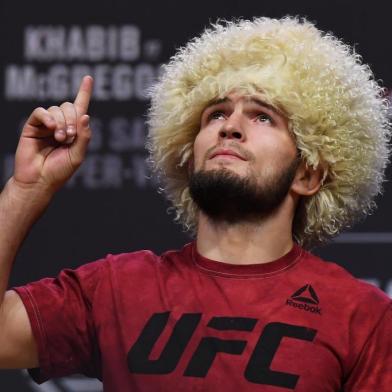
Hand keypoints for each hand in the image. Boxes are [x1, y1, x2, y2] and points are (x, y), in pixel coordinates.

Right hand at [13, 76, 93, 191]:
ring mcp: (46, 125)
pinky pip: (41, 112)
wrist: (39, 180)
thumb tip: (86, 115)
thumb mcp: (77, 155)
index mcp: (73, 131)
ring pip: (57, 109)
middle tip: (70, 137)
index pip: (80, 108)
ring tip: (61, 139)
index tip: (88, 78)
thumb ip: (84, 136)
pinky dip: (48, 117)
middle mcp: (60, 125)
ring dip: (62, 123)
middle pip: (69, 107)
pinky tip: (52, 128)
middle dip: (73, 120)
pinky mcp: (33, 126)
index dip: (84, 93)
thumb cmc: (59, 171)